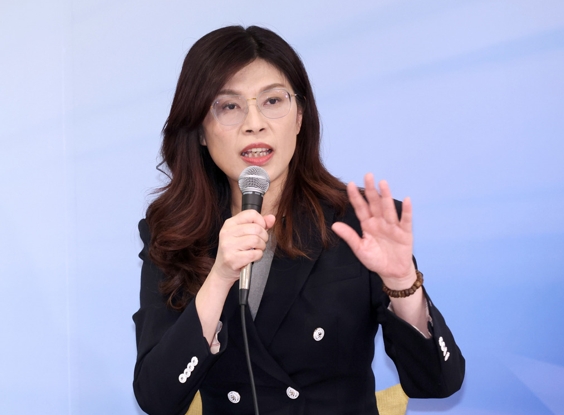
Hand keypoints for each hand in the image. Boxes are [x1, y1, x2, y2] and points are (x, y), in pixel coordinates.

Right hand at [210, 210, 275, 284]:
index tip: (261, 229)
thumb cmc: (235, 251)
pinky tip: (253, 257)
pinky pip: (254, 254)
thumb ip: (259, 225)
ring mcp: (228, 246)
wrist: (222, 270)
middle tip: (260, 242)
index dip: (261, 222)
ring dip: (261, 246)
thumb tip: (272, 218)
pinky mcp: (232, 259)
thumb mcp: (243, 234)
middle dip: (264, 236)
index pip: (251, 214)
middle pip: (256, 228)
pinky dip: (258, 256)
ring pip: (256, 240)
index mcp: (229, 224)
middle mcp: (227, 233)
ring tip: (257, 249)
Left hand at [331, 173, 415, 288]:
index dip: (355, 197)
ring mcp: (392, 226)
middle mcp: (380, 222)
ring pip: (388, 209)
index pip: (360, 208)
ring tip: (383, 183)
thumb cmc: (375, 259)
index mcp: (368, 225)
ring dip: (386, 196)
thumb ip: (349, 236)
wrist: (392, 273)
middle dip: (371, 190)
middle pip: (374, 203)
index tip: (349, 184)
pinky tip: (406, 200)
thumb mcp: (360, 249)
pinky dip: (406, 211)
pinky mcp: (405, 233)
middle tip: (368, 175)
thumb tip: (334, 225)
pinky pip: (405, 221)